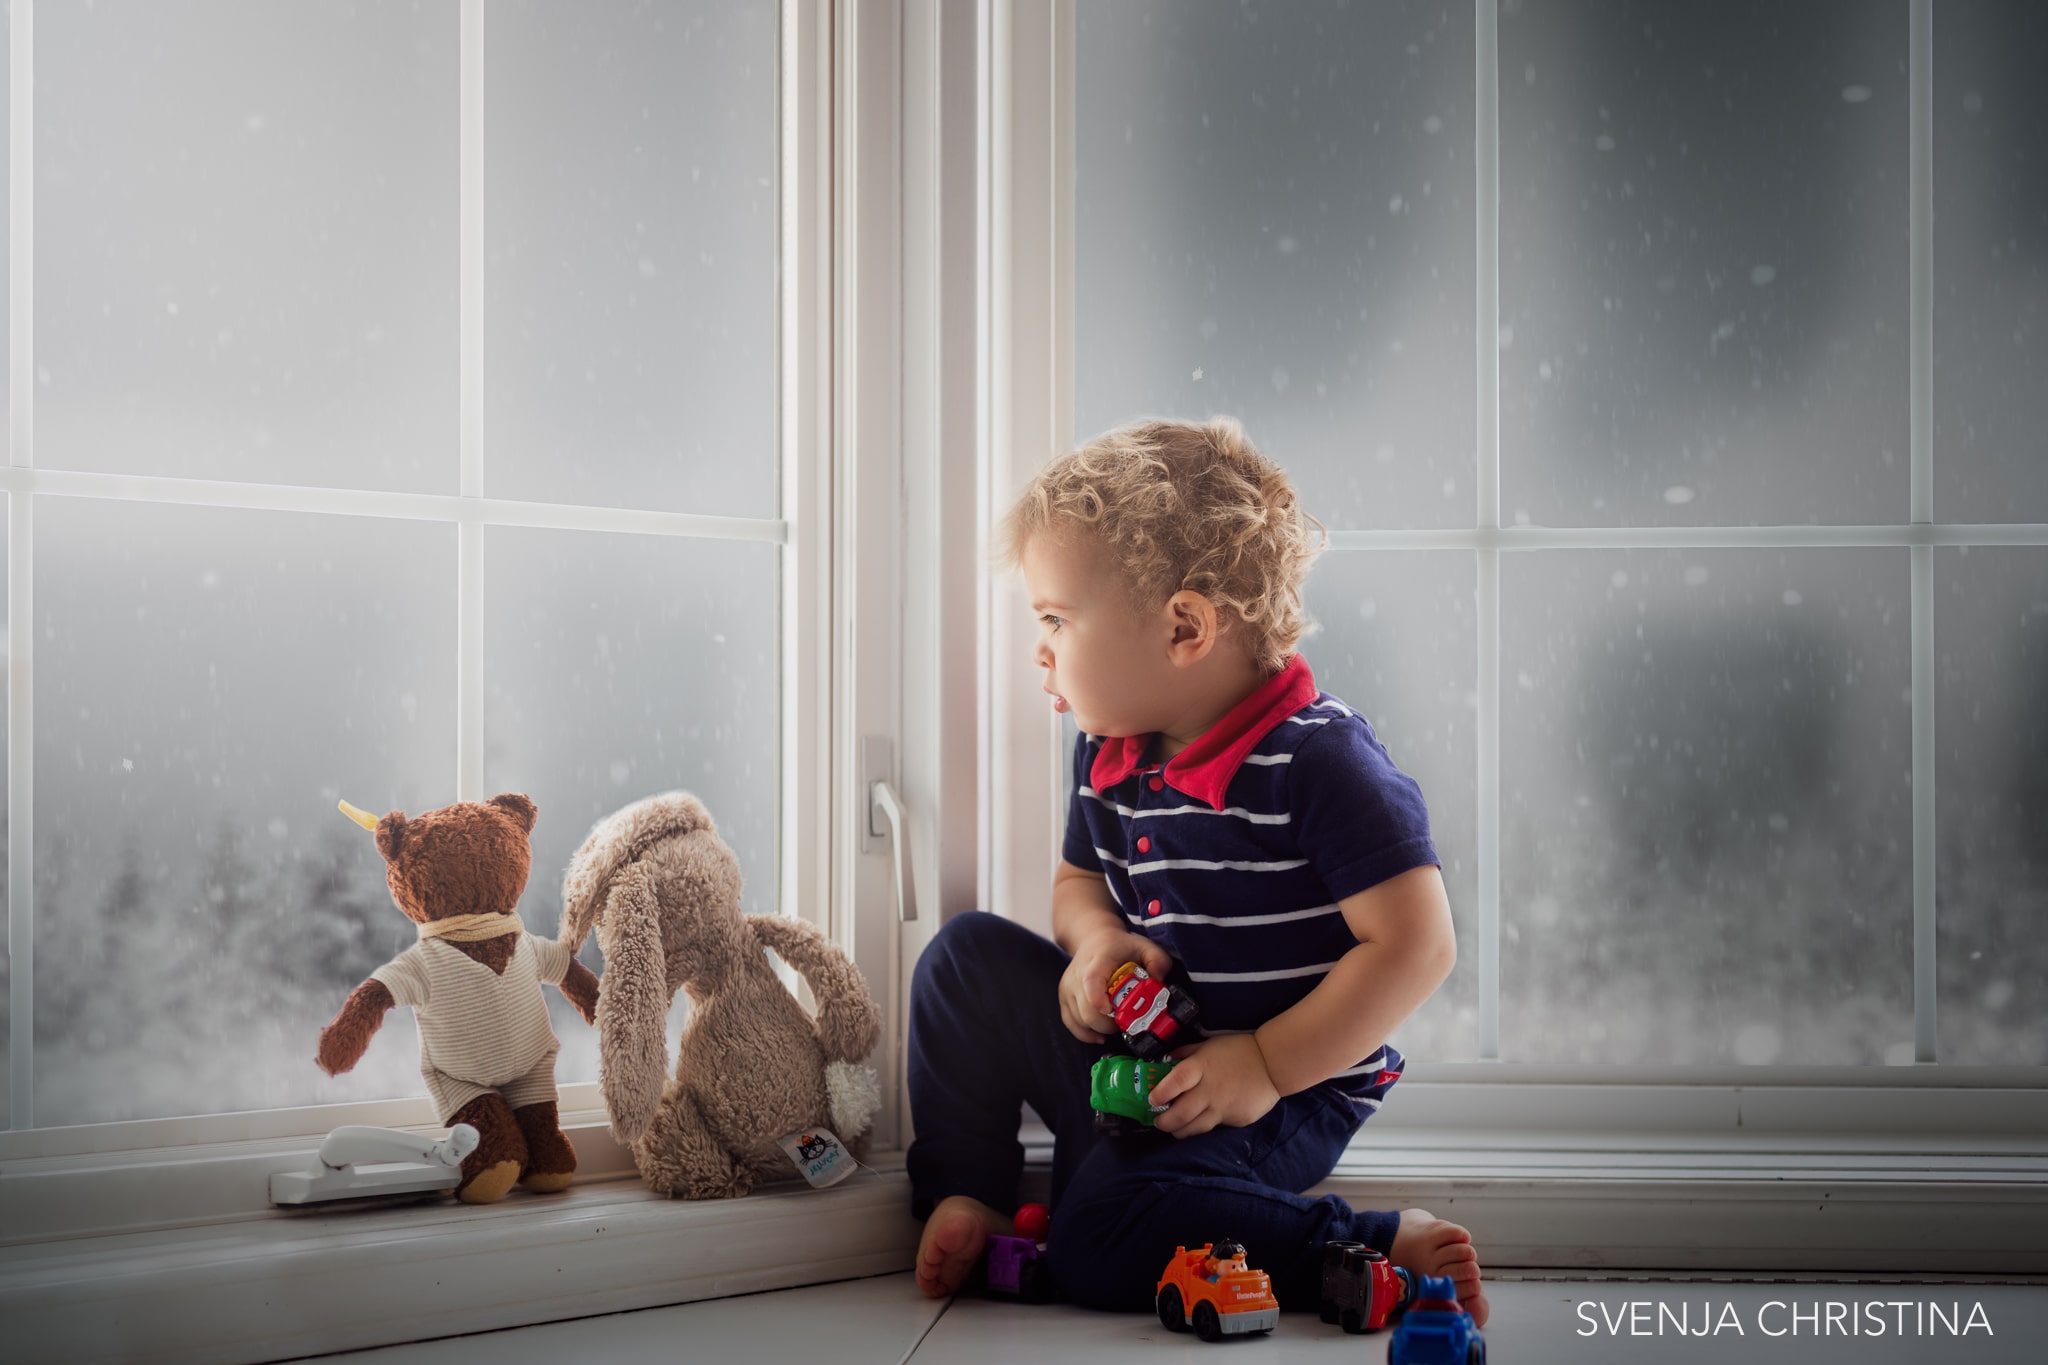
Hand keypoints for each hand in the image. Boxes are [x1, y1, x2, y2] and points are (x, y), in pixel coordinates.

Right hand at [1057, 923, 1174, 1044]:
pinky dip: (1085, 1033)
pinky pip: (1070, 1023)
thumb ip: (1158, 961)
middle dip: (1110, 1024)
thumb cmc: (1120, 946)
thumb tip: (1159, 981)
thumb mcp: (1145, 946)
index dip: (1100, 1001)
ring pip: (1080, 1021)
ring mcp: (1068, 988)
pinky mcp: (1064, 998)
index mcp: (1097, 962)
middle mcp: (1077, 975)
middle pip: (1087, 1011)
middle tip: (1126, 1020)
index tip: (1112, 1010)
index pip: (1091, 983)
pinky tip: (1100, 1035)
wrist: (1094, 939)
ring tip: (1116, 1021)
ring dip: (1100, 1029)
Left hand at [1147, 1034, 1279, 1138]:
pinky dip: (1205, 1126)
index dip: (1160, 1092)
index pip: (1176, 1082)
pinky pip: (1215, 1127)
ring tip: (1174, 1128)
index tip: (1151, 1098)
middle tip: (1158, 1121)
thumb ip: (1186, 1053)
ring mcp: (1224, 1108)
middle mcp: (1210, 1090)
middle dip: (1164, 1122)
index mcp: (1201, 1067)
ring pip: (1195, 1128)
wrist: (1273, 1064)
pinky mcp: (1237, 1120)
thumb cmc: (1238, 1051)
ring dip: (1180, 1131)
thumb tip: (1164, 1061)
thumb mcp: (1208, 1045)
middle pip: (1181, 1114)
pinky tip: (1202, 1122)